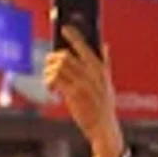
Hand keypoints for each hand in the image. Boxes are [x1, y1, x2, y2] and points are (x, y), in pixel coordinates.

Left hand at [45, 24, 123, 156]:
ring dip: (49, 71)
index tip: (65, 28)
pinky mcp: (73, 94)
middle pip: (66, 56)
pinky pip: (56, 80)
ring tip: (49, 78)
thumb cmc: (104, 107)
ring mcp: (82, 84)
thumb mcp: (108, 84)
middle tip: (49, 62)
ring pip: (58, 66)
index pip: (86, 47)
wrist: (103, 128)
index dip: (74, 35)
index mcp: (100, 70)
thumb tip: (104, 45)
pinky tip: (50, 87)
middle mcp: (92, 75)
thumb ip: (105, 64)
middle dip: (53, 58)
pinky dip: (49, 81)